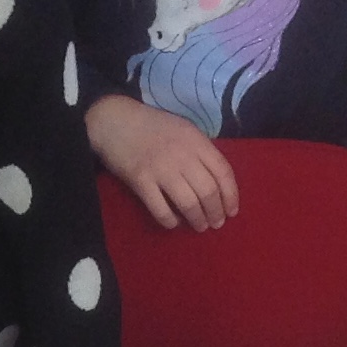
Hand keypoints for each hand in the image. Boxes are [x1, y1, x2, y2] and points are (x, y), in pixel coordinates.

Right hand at [86, 96, 239, 232]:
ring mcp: (161, 169)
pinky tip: (174, 223)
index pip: (223, 172)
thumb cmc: (153, 126)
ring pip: (188, 203)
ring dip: (197, 220)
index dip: (231, 196)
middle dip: (216, 212)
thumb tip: (216, 181)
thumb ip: (200, 151)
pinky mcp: (141, 181)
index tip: (231, 211)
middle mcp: (182, 155)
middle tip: (216, 223)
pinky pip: (161, 209)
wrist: (115, 120)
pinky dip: (170, 221)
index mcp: (196, 141)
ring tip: (199, 226)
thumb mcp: (184, 129)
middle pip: (208, 191)